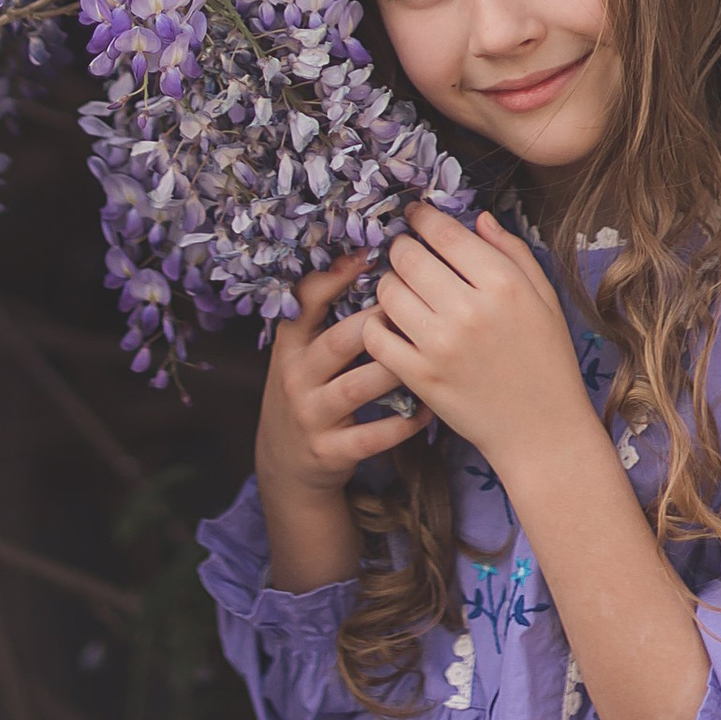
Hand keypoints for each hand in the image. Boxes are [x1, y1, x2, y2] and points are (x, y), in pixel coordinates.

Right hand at [255, 254, 427, 583]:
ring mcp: (311, 415)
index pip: (305, 301)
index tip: (371, 255)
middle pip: (339, 341)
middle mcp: (296, 376)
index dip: (335, 276)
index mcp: (290, 343)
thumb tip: (369, 256)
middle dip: (379, 322)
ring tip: (432, 353)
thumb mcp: (302, 351)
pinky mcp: (330, 451)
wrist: (288, 464)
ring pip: (358, 387)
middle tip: (421, 304)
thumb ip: (327, 312)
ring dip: (396, 370)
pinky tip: (430, 407)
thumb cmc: (310, 389)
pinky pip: (373, 436)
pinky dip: (404, 422)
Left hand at [358, 204, 593, 478]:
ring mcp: (441, 346)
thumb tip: (479, 218)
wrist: (544, 431)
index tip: (415, 215)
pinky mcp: (421, 378)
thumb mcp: (545, 298)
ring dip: (390, 283)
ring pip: (388, 291)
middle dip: (402, 247)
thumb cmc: (548, 361)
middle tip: (407, 252)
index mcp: (503, 284)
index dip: (423, 217)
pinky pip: (377, 336)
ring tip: (403, 289)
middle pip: (408, 257)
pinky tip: (393, 324)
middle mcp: (469, 310)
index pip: (445, 232)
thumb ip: (513, 251)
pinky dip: (376, 324)